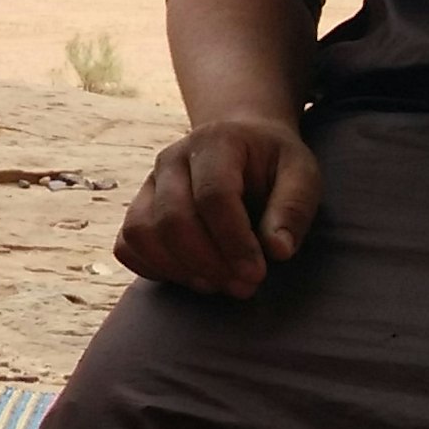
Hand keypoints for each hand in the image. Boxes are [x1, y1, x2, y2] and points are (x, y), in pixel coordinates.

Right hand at [115, 115, 323, 296]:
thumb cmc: (272, 164)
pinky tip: (191, 276)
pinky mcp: (136, 207)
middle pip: (172, 219)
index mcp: (215, 142)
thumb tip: (277, 251)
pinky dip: (153, 268)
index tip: (257, 273)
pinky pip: (127, 245)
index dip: (233, 241)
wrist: (239, 143)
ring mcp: (148, 183)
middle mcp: (171, 159)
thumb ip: (293, 209)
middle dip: (208, 263)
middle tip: (242, 286)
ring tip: (218, 284)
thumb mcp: (302, 174)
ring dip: (180, 270)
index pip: (213, 196)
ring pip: (142, 233)